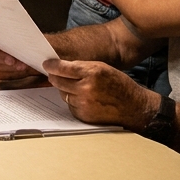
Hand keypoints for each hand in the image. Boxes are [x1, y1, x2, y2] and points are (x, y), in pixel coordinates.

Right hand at [0, 31, 41, 80]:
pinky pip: (0, 73)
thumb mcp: (22, 35)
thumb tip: (20, 36)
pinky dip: (11, 72)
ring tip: (21, 65)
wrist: (31, 54)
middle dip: (2, 58)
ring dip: (8, 67)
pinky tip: (18, 69)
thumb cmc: (25, 41)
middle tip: (12, 60)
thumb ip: (17, 35)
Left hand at [44, 59, 158, 128]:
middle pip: (58, 81)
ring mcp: (84, 103)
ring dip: (66, 89)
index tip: (47, 64)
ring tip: (79, 88)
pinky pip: (70, 105)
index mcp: (92, 72)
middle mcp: (86, 88)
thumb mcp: (103, 68)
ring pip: (63, 93)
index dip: (52, 65)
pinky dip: (73, 101)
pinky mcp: (83, 115)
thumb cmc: (119, 85)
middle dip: (55, 77)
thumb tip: (61, 66)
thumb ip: (82, 66)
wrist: (133, 107)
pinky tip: (85, 99)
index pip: (63, 68)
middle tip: (55, 74)